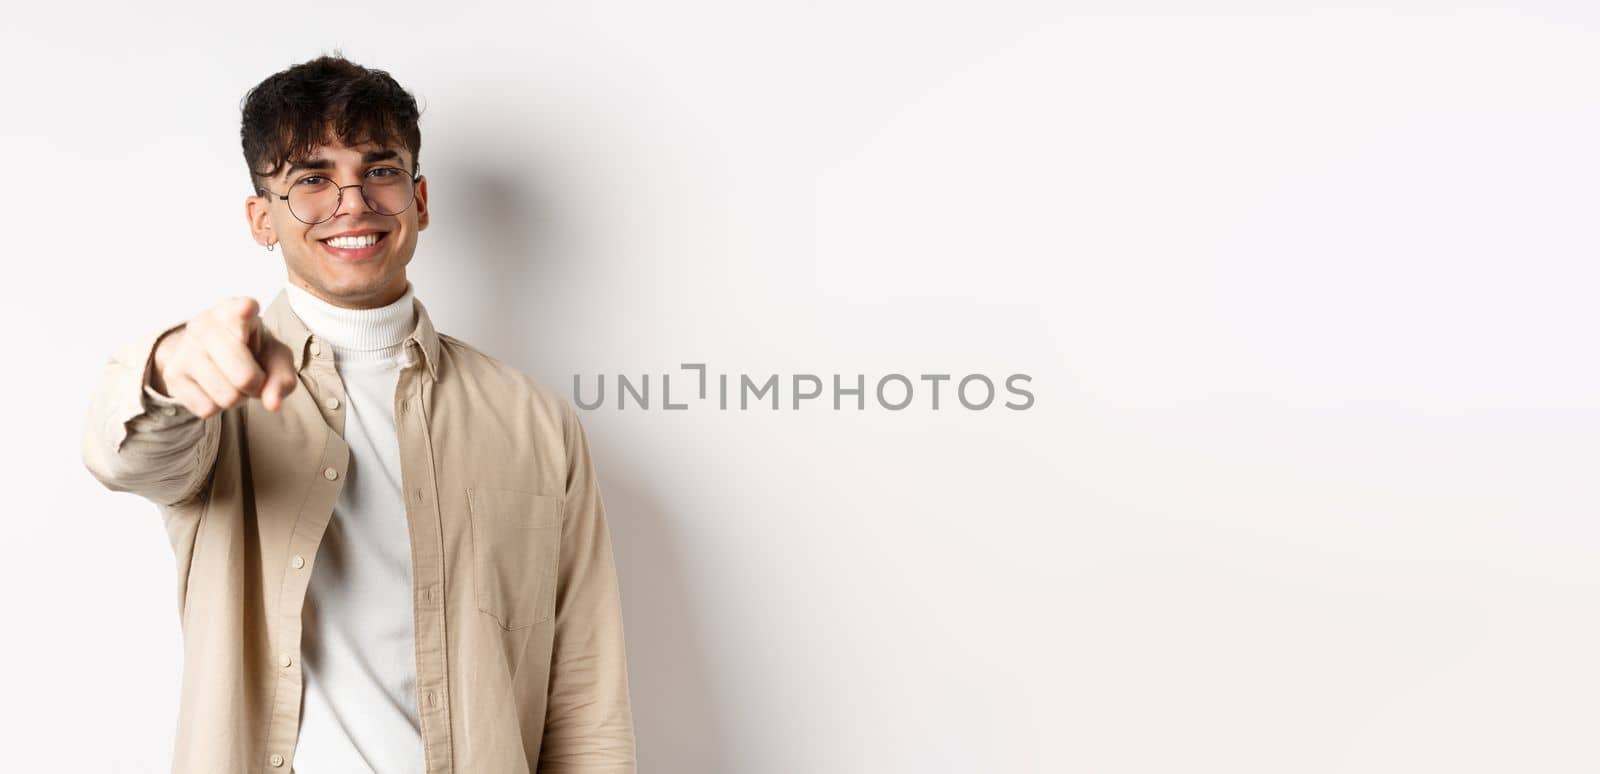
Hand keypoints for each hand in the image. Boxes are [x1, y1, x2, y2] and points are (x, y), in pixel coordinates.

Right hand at [151, 296, 298, 416]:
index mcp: (235, 311)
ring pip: (226, 397)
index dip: (245, 312)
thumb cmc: (252, 349)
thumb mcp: (275, 356)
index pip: (241, 310)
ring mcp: (185, 349)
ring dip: (237, 398)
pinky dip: (217, 406)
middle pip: (244, 377)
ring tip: (232, 380)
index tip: (247, 309)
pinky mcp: (172, 374)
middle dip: (256, 386)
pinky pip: (206, 409)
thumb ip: (283, 377)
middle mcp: (205, 325)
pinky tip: (214, 387)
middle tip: (253, 377)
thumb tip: (272, 404)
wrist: (208, 351)